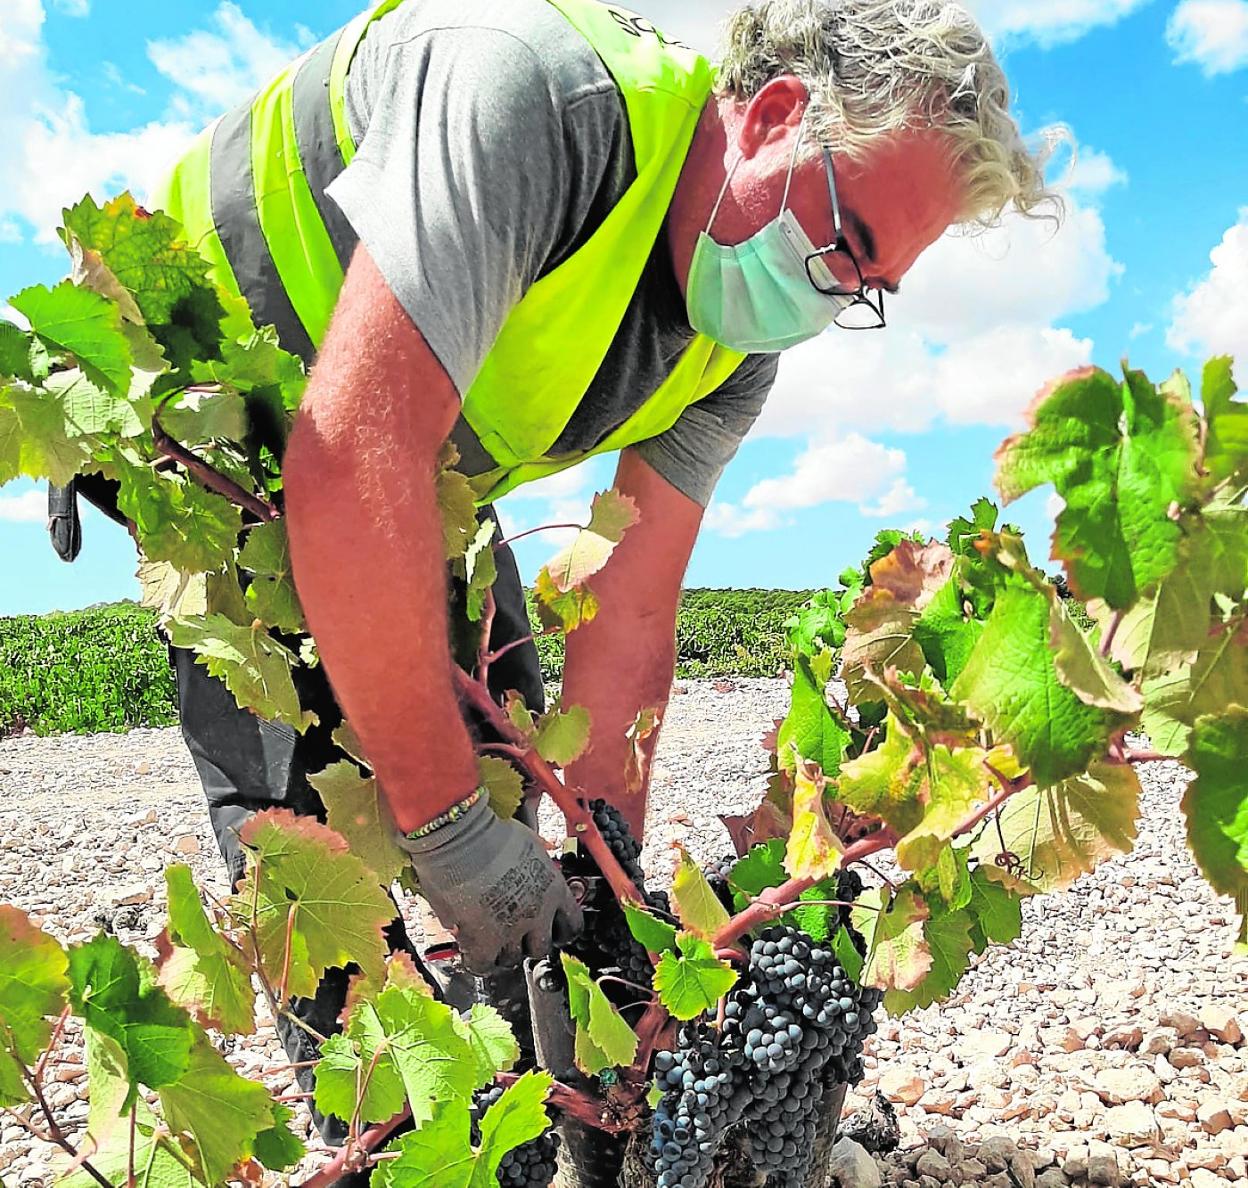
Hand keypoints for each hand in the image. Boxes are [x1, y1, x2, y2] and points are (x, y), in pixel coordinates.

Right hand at [399, 793, 581, 971]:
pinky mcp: (483, 941)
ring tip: (487, 933)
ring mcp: (512, 930)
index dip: (559, 930)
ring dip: (500, 950)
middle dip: (527, 942)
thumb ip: (537, 861)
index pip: (572, 925)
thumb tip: (537, 858)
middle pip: (541, 948)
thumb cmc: (491, 830)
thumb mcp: (529, 842)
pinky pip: (484, 965)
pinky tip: (471, 946)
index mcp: (553, 888)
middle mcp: (538, 913)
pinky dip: (478, 960)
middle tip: (511, 931)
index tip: (550, 929)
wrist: (461, 836)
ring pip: (512, 959)